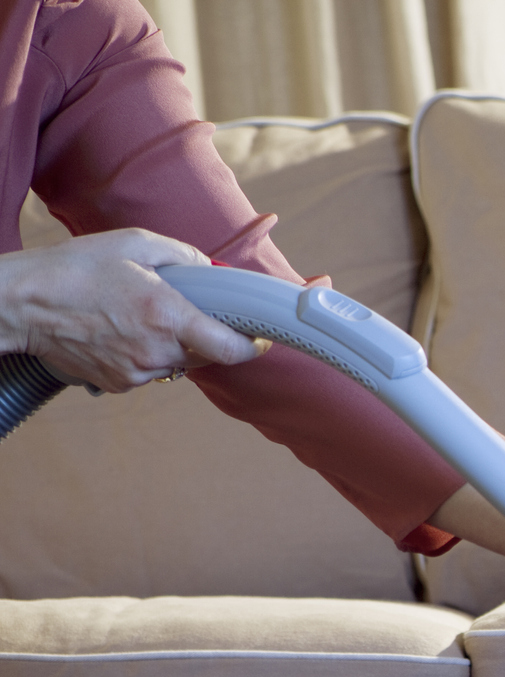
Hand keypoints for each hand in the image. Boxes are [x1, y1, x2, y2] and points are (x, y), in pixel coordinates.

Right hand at [0, 230, 265, 390]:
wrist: (20, 303)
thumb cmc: (74, 269)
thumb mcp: (134, 244)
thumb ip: (184, 257)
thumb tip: (214, 271)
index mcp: (168, 317)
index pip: (232, 349)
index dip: (253, 347)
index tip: (260, 339)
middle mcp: (157, 351)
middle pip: (206, 355)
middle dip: (203, 334)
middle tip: (179, 308)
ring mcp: (137, 372)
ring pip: (176, 363)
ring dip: (171, 343)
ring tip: (137, 315)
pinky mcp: (118, 384)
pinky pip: (148, 370)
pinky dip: (145, 353)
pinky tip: (119, 330)